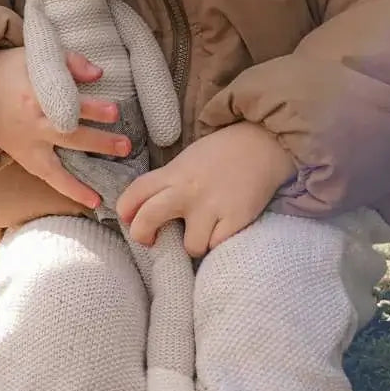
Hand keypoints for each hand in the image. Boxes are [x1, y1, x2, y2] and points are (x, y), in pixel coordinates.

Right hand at [0, 47, 129, 209]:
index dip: (91, 109)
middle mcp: (31, 124)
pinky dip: (71, 190)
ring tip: (111, 185)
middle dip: (98, 142)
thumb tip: (99, 74)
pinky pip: (49, 178)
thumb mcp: (36, 55)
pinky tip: (94, 201)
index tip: (114, 112)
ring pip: (59, 165)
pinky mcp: (25, 158)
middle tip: (125, 145)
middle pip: (67, 135)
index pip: (66, 104)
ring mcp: (27, 144)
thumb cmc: (10, 69)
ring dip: (86, 176)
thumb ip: (69, 62)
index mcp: (34, 94)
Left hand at [117, 123, 294, 256]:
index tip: (130, 219)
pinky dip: (220, 243)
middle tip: (153, 239)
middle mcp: (187, 191)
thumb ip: (169, 181)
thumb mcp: (188, 160)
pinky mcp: (236, 219)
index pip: (135, 193)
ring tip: (204, 232)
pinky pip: (218, 247)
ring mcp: (212, 207)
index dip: (125, 211)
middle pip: (147, 220)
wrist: (264, 143)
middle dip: (143, 235)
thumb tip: (148, 207)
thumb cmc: (223, 152)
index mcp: (173, 173)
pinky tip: (224, 230)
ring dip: (195, 243)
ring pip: (190, 246)